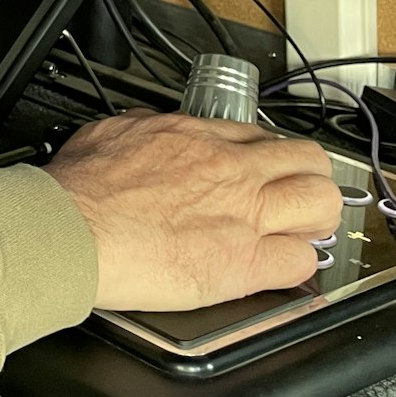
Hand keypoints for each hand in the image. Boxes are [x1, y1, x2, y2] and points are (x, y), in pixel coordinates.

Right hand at [44, 112, 342, 311]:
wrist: (72, 230)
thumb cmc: (80, 188)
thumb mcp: (110, 131)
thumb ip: (143, 128)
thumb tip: (148, 127)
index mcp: (198, 137)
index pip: (263, 137)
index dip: (268, 158)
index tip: (264, 172)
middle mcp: (231, 171)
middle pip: (310, 161)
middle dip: (309, 180)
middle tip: (296, 199)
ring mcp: (244, 216)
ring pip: (323, 204)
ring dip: (315, 219)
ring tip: (298, 232)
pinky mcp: (244, 264)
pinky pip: (302, 262)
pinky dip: (296, 266)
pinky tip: (277, 268)